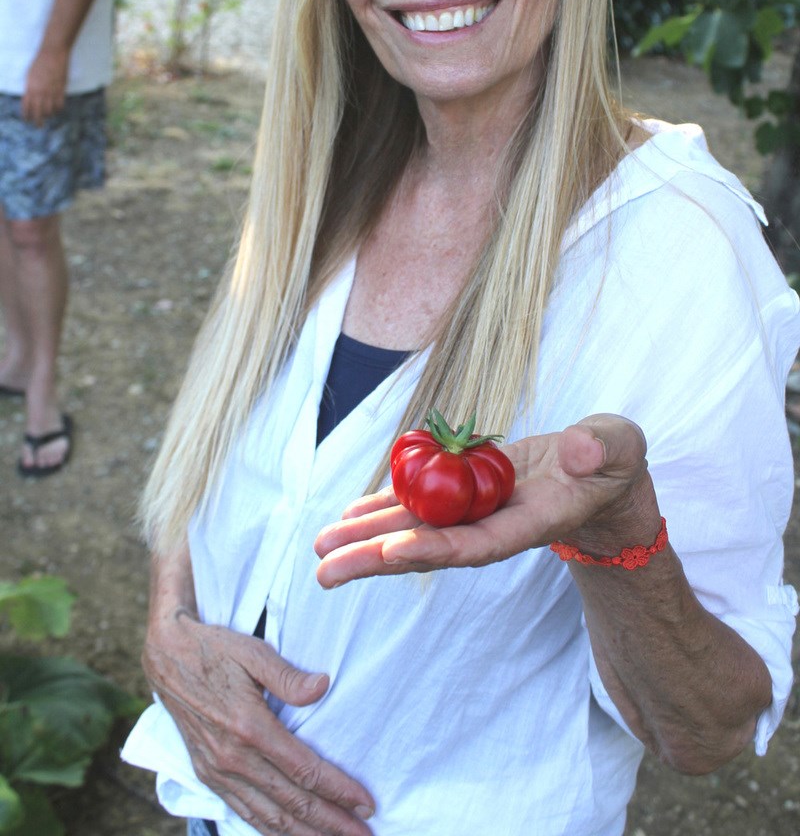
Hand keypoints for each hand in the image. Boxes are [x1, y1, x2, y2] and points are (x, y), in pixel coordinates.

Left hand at [22, 50, 68, 123]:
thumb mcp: (30, 76)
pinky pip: (60, 105)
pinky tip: (56, 109)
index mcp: (30, 88)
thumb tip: (30, 98)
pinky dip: (58, 109)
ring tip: (48, 116)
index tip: (27, 119)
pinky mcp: (61, 90)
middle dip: (38, 122)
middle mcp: (40, 92)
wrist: (53, 54)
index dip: (26, 115)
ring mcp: (52, 92)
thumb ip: (30, 88)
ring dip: (48, 115)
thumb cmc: (39, 62)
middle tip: (38, 126)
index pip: (27, 107)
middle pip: (38, 113)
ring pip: (50, 111)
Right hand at [142, 609, 374, 834]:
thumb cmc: (214, 650)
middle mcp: (232, 758)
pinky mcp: (207, 776)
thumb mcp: (253, 652)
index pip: (303, 771)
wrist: (166, 657)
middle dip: (332, 824)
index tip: (366, 804)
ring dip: (305, 835)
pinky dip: (271, 831)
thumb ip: (288, 676)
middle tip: (366, 835)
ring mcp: (217, 772)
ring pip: (268, 818)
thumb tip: (323, 686)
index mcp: (249, 727)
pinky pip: (244, 813)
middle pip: (291, 803)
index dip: (338, 790)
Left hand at [315, 413, 655, 586]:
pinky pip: (419, 504)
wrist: (600, 478)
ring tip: (320, 547)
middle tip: (324, 572)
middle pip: (430, 547)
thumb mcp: (619, 447)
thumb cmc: (613, 461)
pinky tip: (347, 517)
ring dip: (367, 538)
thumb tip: (578, 448)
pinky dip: (384, 509)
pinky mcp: (466, 491)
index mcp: (532, 521)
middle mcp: (494, 524)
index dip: (437, 549)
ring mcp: (476, 510)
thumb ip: (603, 447)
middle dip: (377, 559)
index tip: (393, 553)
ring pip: (415, 528)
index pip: (481, 543)